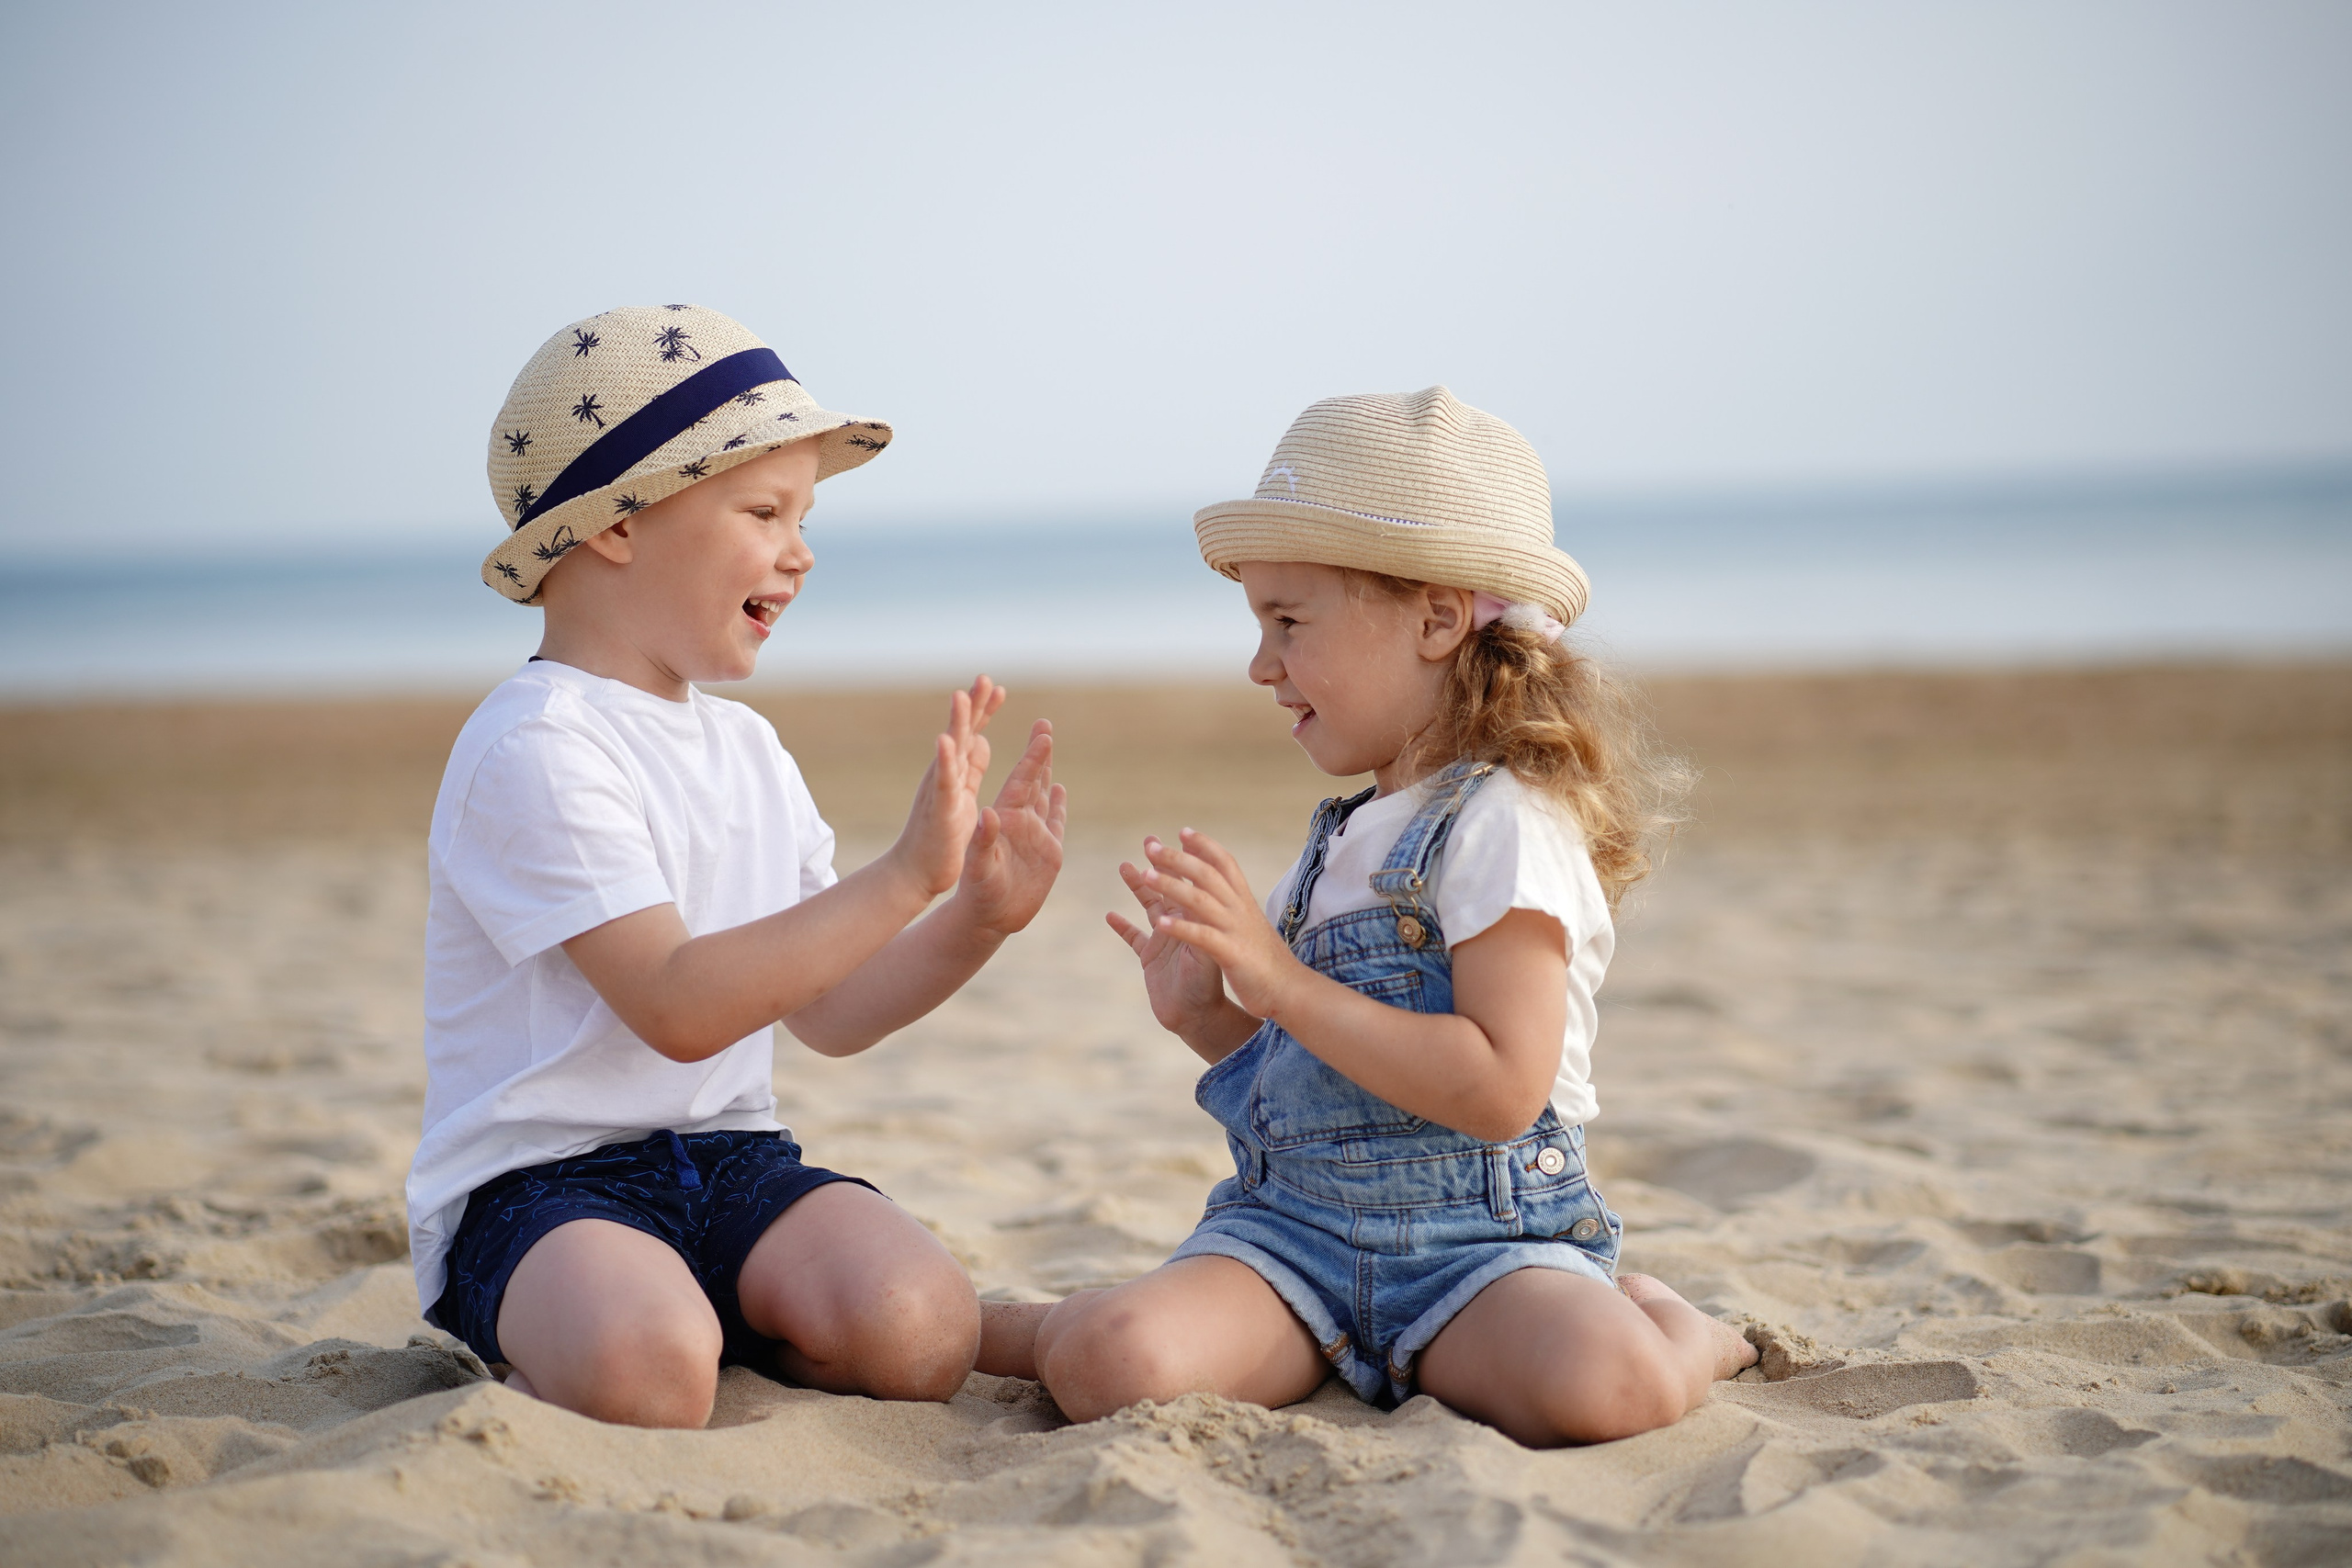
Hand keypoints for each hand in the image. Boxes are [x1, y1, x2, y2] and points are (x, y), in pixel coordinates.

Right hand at [892, 677, 1002, 898]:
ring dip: (955, 723)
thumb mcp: (963, 795)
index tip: (998, 687)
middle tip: (984, 677)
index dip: (983, 711)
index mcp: (956, 771)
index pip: (972, 734)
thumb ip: (971, 767)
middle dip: (972, 705)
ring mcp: (940, 790)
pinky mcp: (939, 809)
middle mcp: (945, 775)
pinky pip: (942, 782)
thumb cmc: (942, 835)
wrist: (917, 872)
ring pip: (949, 751)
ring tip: (960, 696)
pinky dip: (944, 760)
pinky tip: (945, 740)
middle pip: (961, 733)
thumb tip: (981, 738)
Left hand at [955, 718, 1067, 938]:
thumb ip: (984, 840)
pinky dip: (1058, 804)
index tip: (1042, 733)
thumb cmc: (978, 893)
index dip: (1032, 757)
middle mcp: (1020, 822)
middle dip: (1039, 752)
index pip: (1020, 781)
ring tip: (1048, 744)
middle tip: (1044, 724)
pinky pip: (1055, 821)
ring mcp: (1034, 835)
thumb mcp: (979, 866)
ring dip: (1047, 770)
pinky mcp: (1047, 852)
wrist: (987, 919)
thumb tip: (988, 814)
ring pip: (1044, 795)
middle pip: (1033, 780)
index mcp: (1004, 819)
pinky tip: (1060, 788)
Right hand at [1106, 838, 1232, 1038]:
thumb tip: (1193, 898)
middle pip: (1168, 887)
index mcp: (1196, 920)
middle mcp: (1181, 925)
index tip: (1173, 839)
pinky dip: (1122, 927)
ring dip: (1139, 886)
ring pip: (1149, 906)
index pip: (1188, 884)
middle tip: (1149, 840)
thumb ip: (1195, 928)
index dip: (1180, 862)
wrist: (1199, 1019)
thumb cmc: (1206, 987)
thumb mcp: (1203, 953)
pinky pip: (1134, 938)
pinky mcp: (1150, 959)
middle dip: (1159, 864)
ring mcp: (1164, 940)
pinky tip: (1110, 915)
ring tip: (1125, 866)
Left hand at [1131, 828, 1309, 1024]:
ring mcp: (1235, 931)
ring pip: (1200, 901)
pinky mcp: (1231, 955)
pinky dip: (1181, 929)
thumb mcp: (1252, 925)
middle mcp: (1240, 910)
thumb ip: (1238, 907)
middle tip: (1149, 846)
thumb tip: (1227, 892)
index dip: (1204, 846)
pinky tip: (1160, 924)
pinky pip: (1202, 938)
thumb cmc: (1268, 961)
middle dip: (1176, 858)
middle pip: (1206, 875)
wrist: (1290, 991)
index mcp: (1244, 902)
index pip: (1224, 863)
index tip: (1182, 832)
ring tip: (1145, 875)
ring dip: (1171, 886)